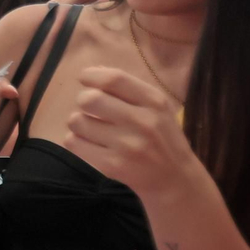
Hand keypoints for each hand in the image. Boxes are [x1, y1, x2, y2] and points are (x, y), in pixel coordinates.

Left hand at [62, 66, 194, 200]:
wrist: (175, 179)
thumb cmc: (162, 137)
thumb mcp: (157, 108)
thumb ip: (128, 88)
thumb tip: (93, 70)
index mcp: (154, 102)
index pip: (114, 79)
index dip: (92, 75)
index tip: (84, 78)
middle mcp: (142, 122)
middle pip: (90, 99)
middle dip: (83, 100)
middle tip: (89, 107)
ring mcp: (126, 145)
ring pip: (77, 121)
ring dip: (78, 122)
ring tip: (91, 128)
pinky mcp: (111, 165)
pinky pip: (74, 143)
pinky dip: (75, 140)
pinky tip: (89, 143)